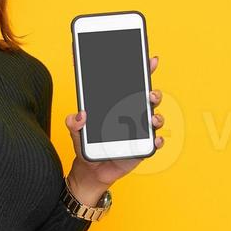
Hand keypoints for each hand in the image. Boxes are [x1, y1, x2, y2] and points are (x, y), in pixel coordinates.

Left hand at [63, 55, 165, 204]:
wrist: (90, 169)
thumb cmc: (86, 145)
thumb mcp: (75, 131)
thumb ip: (74, 122)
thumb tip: (80, 115)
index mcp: (118, 105)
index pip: (133, 85)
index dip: (143, 71)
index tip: (149, 61)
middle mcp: (132, 115)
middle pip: (149, 99)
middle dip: (153, 93)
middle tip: (149, 94)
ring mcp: (140, 131)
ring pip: (155, 119)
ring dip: (157, 116)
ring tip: (151, 118)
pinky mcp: (142, 147)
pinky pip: (154, 142)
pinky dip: (157, 140)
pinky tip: (155, 139)